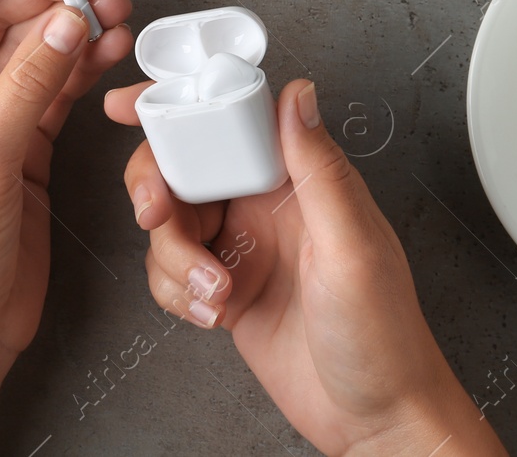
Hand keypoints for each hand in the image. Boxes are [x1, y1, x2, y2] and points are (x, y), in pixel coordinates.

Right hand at [106, 79, 506, 456]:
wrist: (373, 419)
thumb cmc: (384, 337)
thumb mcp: (352, 248)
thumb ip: (319, 170)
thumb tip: (298, 96)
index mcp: (301, 180)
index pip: (233, 120)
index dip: (180, 106)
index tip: (132, 105)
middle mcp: (268, 206)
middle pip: (184, 167)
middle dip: (156, 188)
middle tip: (155, 214)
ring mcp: (243, 247)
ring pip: (170, 224)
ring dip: (173, 258)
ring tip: (213, 291)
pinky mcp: (224, 289)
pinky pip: (170, 272)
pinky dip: (175, 292)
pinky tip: (211, 313)